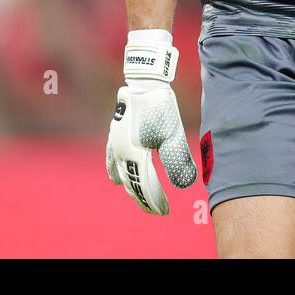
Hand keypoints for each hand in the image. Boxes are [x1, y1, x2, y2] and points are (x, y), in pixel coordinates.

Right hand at [106, 29, 196, 214]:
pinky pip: (110, 161)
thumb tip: (184, 186)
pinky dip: (116, 173)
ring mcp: (114, 144)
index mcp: (133, 154)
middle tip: (156, 209)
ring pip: (120, 174)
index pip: (144, 186)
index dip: (155, 201)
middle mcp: (119, 153)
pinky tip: (118, 179)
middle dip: (143, 198)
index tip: (164, 211)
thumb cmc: (160, 108)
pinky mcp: (114, 136)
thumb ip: (178, 160)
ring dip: (131, 187)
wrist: (145, 82)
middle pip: (131, 183)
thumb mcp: (174, 134)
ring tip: (141, 197)